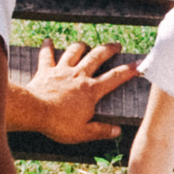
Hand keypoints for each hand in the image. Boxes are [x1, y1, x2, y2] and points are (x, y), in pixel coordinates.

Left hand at [15, 41, 142, 143]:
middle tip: (117, 46)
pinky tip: (48, 41)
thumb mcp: (83, 132)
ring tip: (86, 44)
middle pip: (97, 56)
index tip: (139, 65)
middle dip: (109, 49)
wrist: (34, 111)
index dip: (128, 71)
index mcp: (91, 91)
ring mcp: (62, 71)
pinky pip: (47, 55)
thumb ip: (101, 130)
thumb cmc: (58, 123)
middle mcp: (79, 76)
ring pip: (75, 51)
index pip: (115, 77)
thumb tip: (117, 130)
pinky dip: (47, 47)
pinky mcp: (46, 70)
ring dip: (82, 46)